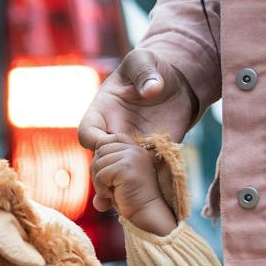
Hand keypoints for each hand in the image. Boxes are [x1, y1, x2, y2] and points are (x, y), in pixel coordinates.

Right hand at [78, 48, 197, 210]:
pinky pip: (140, 175)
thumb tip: (152, 90)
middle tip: (112, 184)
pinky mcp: (149, 156)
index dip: (96, 141)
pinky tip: (142, 203)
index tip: (110, 143)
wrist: (177, 83)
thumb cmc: (152, 68)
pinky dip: (140, 188)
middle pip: (99, 160)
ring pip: (116, 173)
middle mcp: (111, 134)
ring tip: (117, 204)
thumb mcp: (145, 60)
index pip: (87, 133)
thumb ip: (145, 73)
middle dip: (103, 173)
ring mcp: (129, 148)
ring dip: (116, 188)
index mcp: (101, 112)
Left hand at [91, 137, 177, 235]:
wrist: (146, 212)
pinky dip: (102, 189)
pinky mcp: (126, 167)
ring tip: (113, 191)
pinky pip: (100, 175)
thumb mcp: (116, 177)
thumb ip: (104, 165)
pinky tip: (114, 195)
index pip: (105, 141)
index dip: (100, 157)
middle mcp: (134, 149)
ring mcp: (132, 156)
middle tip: (109, 186)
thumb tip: (85, 154)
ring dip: (99, 183)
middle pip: (99, 152)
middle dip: (98, 171)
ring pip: (97, 164)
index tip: (107, 175)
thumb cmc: (130, 198)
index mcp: (134, 148)